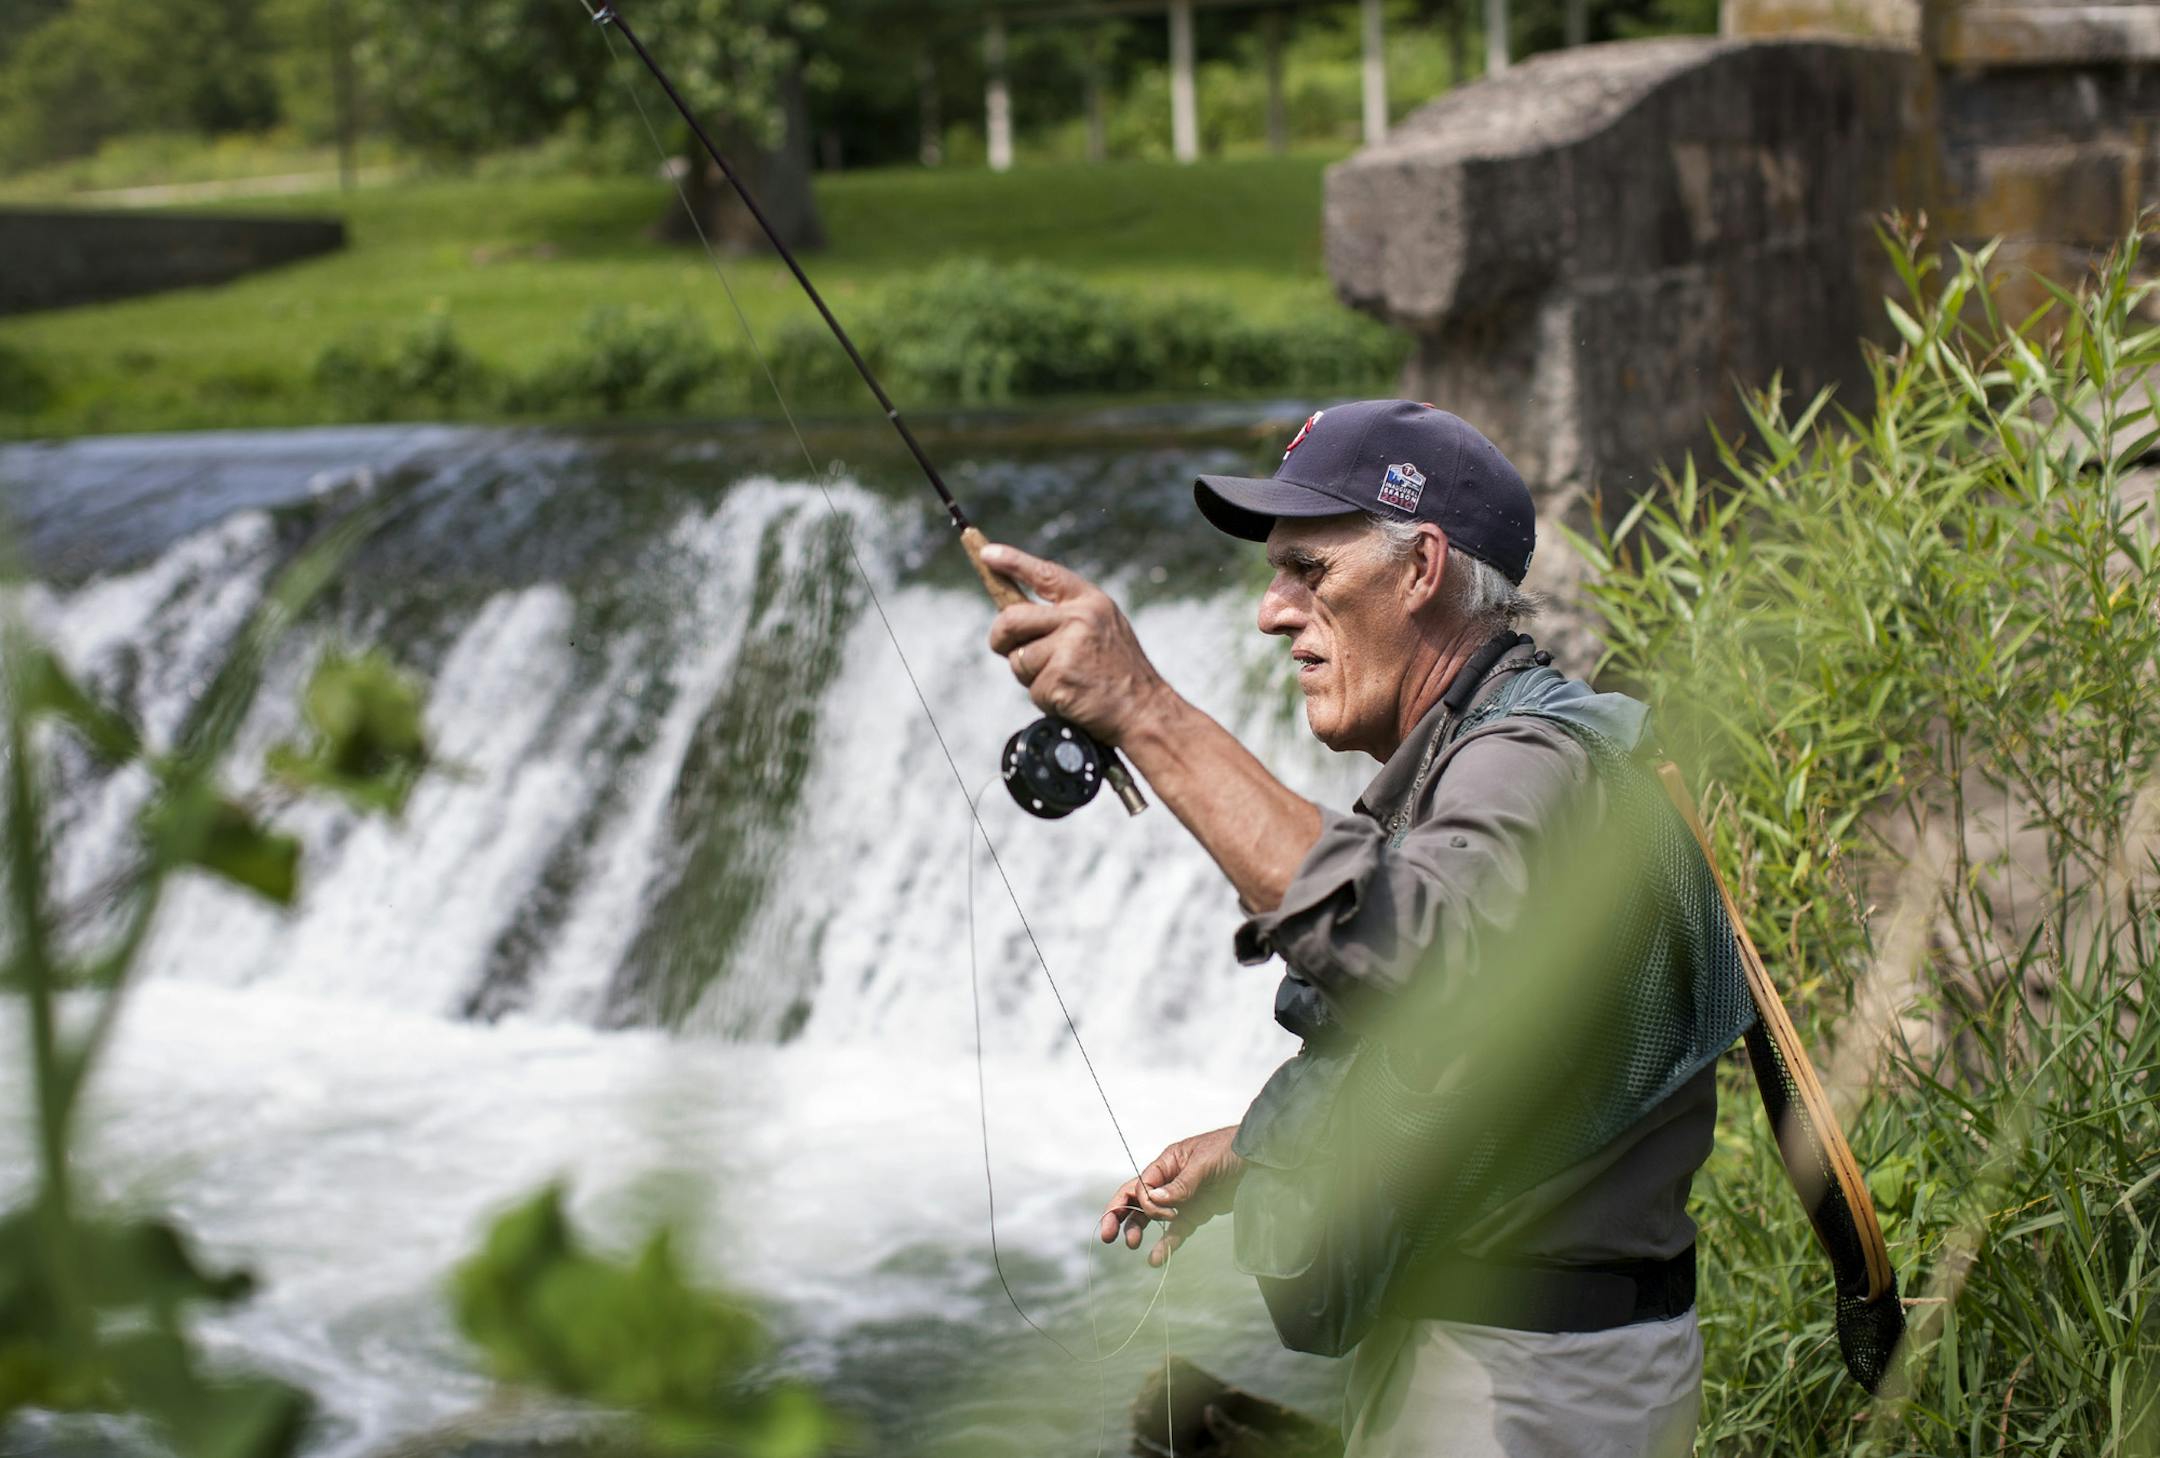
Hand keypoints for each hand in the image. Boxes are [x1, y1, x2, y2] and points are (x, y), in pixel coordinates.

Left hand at [981, 543, 1172, 745]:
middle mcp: (1080, 618)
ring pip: (1018, 659)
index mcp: (1090, 602)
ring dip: (1031, 676)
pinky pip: (1031, 688)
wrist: (1145, 710)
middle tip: (1005, 649)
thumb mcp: (1104, 627)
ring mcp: (1069, 647)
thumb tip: (1015, 615)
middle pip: (1012, 618)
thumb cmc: (1120, 672)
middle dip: (1000, 638)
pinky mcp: (1060, 677)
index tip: (987, 554)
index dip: (1013, 562)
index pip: (1045, 574)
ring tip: (1064, 680)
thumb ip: (1067, 616)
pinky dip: (1045, 698)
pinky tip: (1070, 698)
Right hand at [1098, 1126, 1244, 1267]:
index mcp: (1167, 1163)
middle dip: (1119, 1215)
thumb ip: (1181, 1183)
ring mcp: (1182, 1200)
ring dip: (1138, 1231)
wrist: (1260, 1158)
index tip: (1163, 1211)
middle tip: (1108, 1234)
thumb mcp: (1205, 1162)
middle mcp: (1169, 1182)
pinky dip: (1166, 1245)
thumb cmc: (1230, 1149)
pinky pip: (1176, 1232)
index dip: (1143, 1202)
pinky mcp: (1196, 1214)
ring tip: (1132, 1245)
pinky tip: (1157, 1259)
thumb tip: (1155, 1200)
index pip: (1141, 1185)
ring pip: (1152, 1219)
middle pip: (1136, 1200)